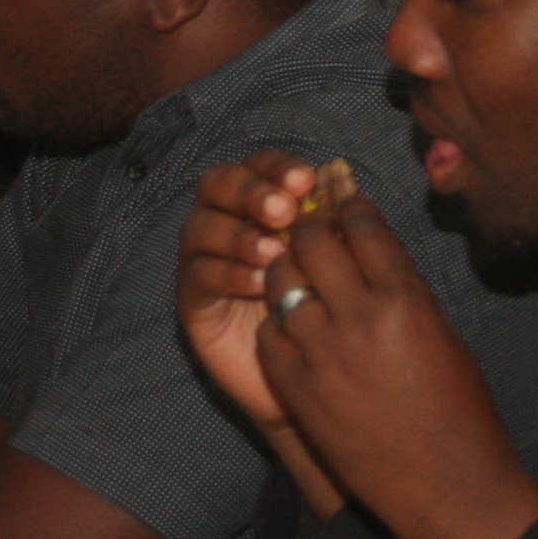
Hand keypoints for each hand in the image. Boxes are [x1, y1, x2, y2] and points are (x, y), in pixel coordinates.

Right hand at [180, 157, 314, 429]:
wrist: (314, 373)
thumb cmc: (327, 307)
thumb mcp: (334, 259)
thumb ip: (332, 220)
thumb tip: (343, 178)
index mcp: (260, 203)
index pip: (258, 165)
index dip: (277, 167)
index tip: (307, 182)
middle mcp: (226, 222)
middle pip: (217, 184)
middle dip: (250, 192)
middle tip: (284, 212)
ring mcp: (204, 259)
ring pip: (201, 226)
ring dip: (239, 234)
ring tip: (274, 253)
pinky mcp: (194, 300)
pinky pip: (198, 274)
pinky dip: (228, 272)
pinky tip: (259, 283)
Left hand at [254, 186, 537, 538]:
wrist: (446, 486)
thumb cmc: (459, 410)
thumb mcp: (442, 332)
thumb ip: (403, 287)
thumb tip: (370, 249)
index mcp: (403, 297)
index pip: (361, 225)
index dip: (349, 209)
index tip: (346, 209)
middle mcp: (357, 317)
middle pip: (309, 240)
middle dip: (310, 230)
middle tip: (314, 236)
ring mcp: (319, 354)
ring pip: (279, 280)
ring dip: (288, 271)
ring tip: (300, 280)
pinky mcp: (294, 388)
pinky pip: (268, 333)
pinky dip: (278, 323)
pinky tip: (295, 329)